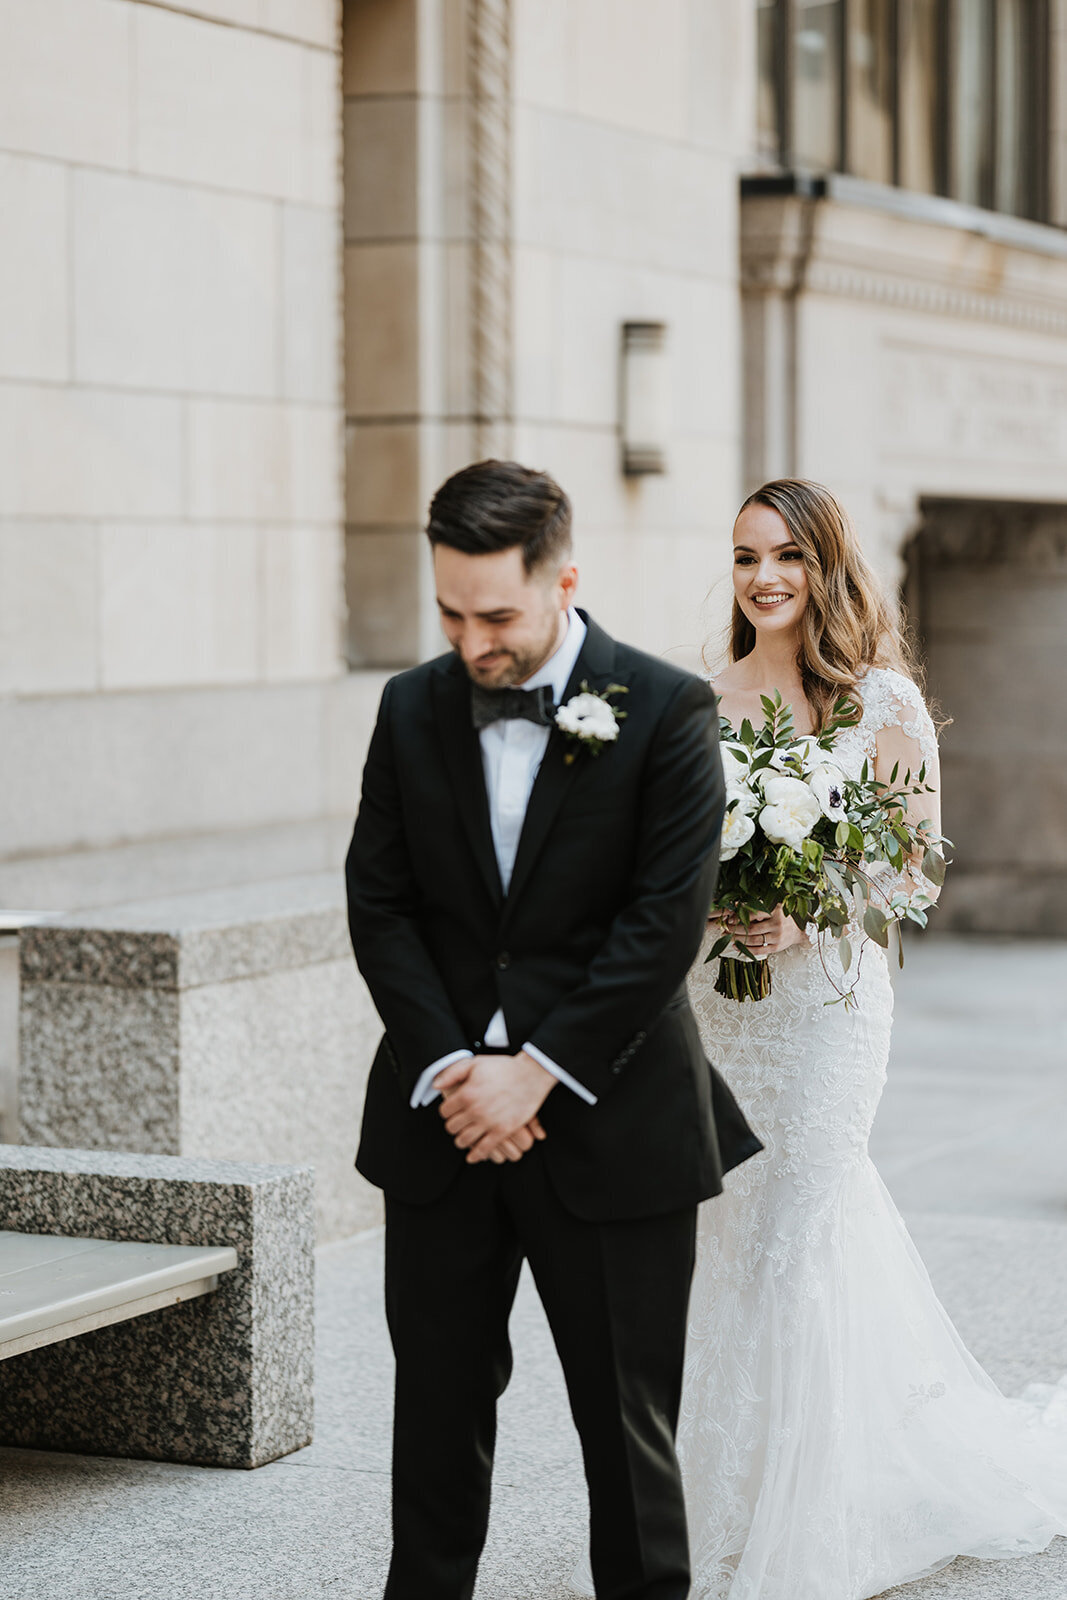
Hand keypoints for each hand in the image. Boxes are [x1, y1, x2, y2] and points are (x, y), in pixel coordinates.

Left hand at [434, 1052, 554, 1163]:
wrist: (530, 1075)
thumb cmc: (504, 1067)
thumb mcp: (475, 1063)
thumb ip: (452, 1073)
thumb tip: (436, 1085)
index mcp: (466, 1094)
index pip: (445, 1111)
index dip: (446, 1112)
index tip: (450, 1112)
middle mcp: (475, 1110)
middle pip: (452, 1127)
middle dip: (452, 1126)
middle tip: (457, 1124)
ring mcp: (489, 1122)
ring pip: (465, 1140)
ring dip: (461, 1140)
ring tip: (463, 1138)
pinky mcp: (502, 1130)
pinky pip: (484, 1148)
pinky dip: (476, 1155)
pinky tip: (473, 1156)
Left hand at [714, 905, 806, 956]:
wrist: (800, 930)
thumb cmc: (784, 916)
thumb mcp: (774, 907)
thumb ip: (758, 907)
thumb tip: (737, 905)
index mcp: (775, 912)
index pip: (754, 914)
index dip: (740, 917)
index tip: (729, 919)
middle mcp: (777, 925)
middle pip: (751, 929)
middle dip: (735, 930)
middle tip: (725, 929)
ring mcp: (777, 937)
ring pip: (754, 940)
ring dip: (739, 940)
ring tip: (728, 938)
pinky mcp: (777, 947)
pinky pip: (759, 950)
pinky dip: (747, 950)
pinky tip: (737, 947)